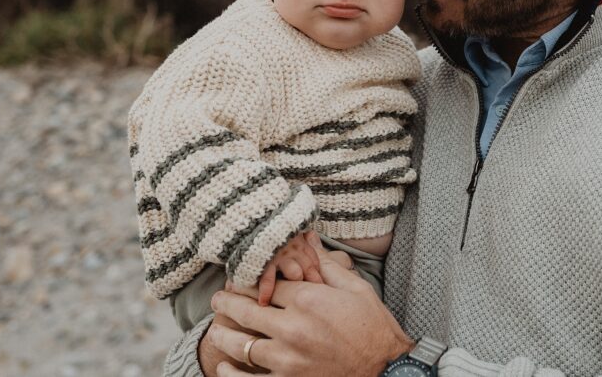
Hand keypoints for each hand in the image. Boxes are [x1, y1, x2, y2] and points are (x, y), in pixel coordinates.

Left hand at [207, 235, 412, 375]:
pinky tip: (224, 367)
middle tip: (217, 299)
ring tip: (216, 330)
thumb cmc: (373, 326)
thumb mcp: (355, 288)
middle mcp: (293, 328)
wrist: (386, 369)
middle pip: (246, 311)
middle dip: (226, 303)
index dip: (250, 279)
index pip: (266, 284)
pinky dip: (231, 374)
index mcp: (308, 299)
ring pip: (241, 345)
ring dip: (223, 335)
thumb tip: (309, 239)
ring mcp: (288, 359)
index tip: (238, 278)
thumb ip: (325, 265)